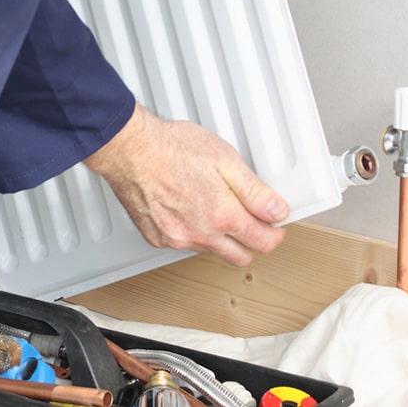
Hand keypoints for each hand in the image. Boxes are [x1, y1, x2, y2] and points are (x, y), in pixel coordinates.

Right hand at [84, 104, 288, 265]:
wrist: (130, 150)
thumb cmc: (172, 148)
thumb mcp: (225, 160)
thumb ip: (255, 192)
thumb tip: (277, 211)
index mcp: (222, 216)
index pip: (262, 242)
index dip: (275, 233)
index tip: (275, 224)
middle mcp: (199, 235)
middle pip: (239, 258)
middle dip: (252, 243)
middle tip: (252, 221)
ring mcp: (176, 240)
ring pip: (211, 251)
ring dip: (221, 238)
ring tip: (215, 208)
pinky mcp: (157, 238)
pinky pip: (184, 245)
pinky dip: (193, 233)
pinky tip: (188, 209)